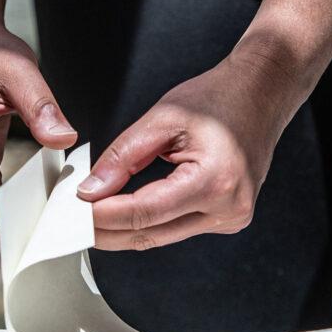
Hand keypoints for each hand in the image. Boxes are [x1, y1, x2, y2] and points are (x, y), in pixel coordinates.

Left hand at [77, 51, 295, 250]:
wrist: (261, 94)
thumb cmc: (219, 99)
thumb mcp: (163, 118)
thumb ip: (123, 157)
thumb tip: (92, 190)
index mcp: (215, 180)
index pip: (145, 212)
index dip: (103, 215)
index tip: (73, 211)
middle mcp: (229, 207)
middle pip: (152, 235)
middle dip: (107, 230)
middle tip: (71, 222)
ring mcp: (232, 217)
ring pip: (163, 236)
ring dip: (125, 229)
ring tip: (92, 215)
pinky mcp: (229, 218)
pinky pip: (179, 228)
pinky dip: (150, 222)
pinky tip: (126, 212)